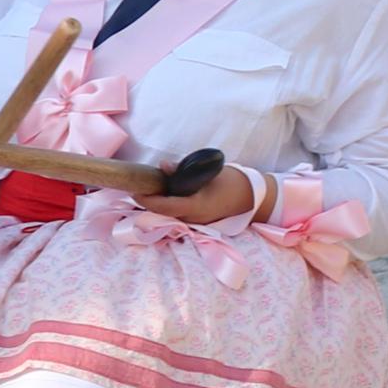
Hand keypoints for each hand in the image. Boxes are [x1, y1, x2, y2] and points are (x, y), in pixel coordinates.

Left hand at [134, 165, 260, 226]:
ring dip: (158, 202)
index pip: (164, 207)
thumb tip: (162, 166)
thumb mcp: (209, 172)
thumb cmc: (232, 182)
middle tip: (140, 184)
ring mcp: (196, 222)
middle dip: (149, 200)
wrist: (253, 197)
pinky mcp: (198, 220)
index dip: (146, 200)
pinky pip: (178, 214)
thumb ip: (183, 170)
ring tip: (150, 186)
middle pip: (163, 212)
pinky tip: (165, 192)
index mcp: (196, 206)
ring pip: (169, 214)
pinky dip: (168, 204)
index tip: (134, 190)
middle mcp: (193, 218)